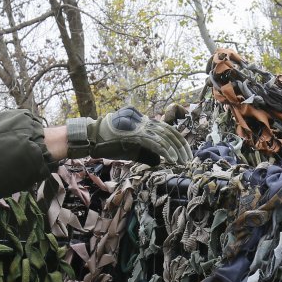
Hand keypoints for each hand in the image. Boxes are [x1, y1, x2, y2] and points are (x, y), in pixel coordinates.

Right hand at [68, 107, 191, 164]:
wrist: (93, 138)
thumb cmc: (109, 144)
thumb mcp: (131, 149)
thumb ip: (145, 152)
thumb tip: (158, 159)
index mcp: (144, 122)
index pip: (165, 129)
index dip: (177, 140)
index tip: (184, 152)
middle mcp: (144, 121)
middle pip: (168, 131)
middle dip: (180, 145)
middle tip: (188, 158)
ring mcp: (140, 126)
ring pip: (164, 136)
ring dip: (175, 150)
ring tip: (183, 161)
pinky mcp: (137, 133)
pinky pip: (155, 142)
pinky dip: (166, 151)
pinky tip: (172, 159)